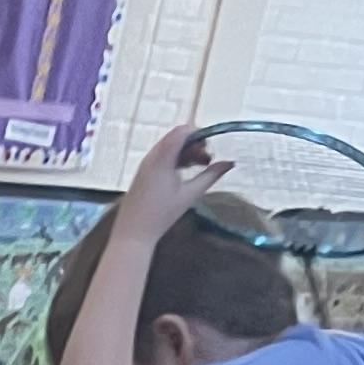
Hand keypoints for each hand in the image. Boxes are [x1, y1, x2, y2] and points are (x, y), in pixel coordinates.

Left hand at [125, 121, 217, 240]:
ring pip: (170, 146)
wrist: (133, 233)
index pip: (182, 131)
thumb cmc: (162, 215)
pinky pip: (163, 156)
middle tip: (208, 161)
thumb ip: (211, 176)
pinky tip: (187, 172)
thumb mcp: (190, 194)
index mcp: (162, 158)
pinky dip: (177, 158)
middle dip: (195, 144)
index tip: (210, 149)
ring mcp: (146, 163)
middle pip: (177, 137)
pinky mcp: (144, 171)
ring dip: (187, 152)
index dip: (199, 134)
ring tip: (201, 167)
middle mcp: (152, 156)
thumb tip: (230, 163)